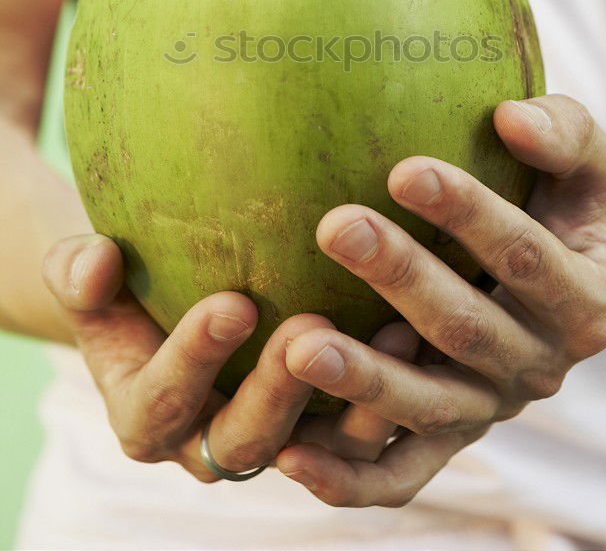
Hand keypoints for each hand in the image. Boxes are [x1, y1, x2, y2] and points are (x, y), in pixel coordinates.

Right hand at [41, 237, 414, 479]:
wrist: (163, 310)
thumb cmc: (124, 287)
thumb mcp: (88, 278)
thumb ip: (79, 273)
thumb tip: (93, 262)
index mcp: (147, 416)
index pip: (165, 401)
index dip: (195, 358)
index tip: (232, 303)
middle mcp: (209, 443)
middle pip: (245, 441)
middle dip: (278, 391)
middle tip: (309, 328)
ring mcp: (273, 443)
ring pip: (318, 451)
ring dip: (356, 404)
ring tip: (391, 334)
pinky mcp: (323, 432)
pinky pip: (363, 439)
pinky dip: (390, 400)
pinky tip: (417, 333)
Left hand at [277, 95, 605, 506]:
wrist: (577, 271)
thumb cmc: (569, 200)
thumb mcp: (589, 160)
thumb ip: (564, 132)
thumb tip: (512, 117)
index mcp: (583, 297)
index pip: (523, 255)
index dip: (468, 214)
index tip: (403, 168)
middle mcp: (541, 363)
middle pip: (466, 329)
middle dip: (400, 278)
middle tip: (335, 227)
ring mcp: (492, 407)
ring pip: (428, 407)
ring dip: (365, 381)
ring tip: (299, 346)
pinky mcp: (452, 436)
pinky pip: (403, 472)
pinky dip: (350, 478)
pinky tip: (289, 456)